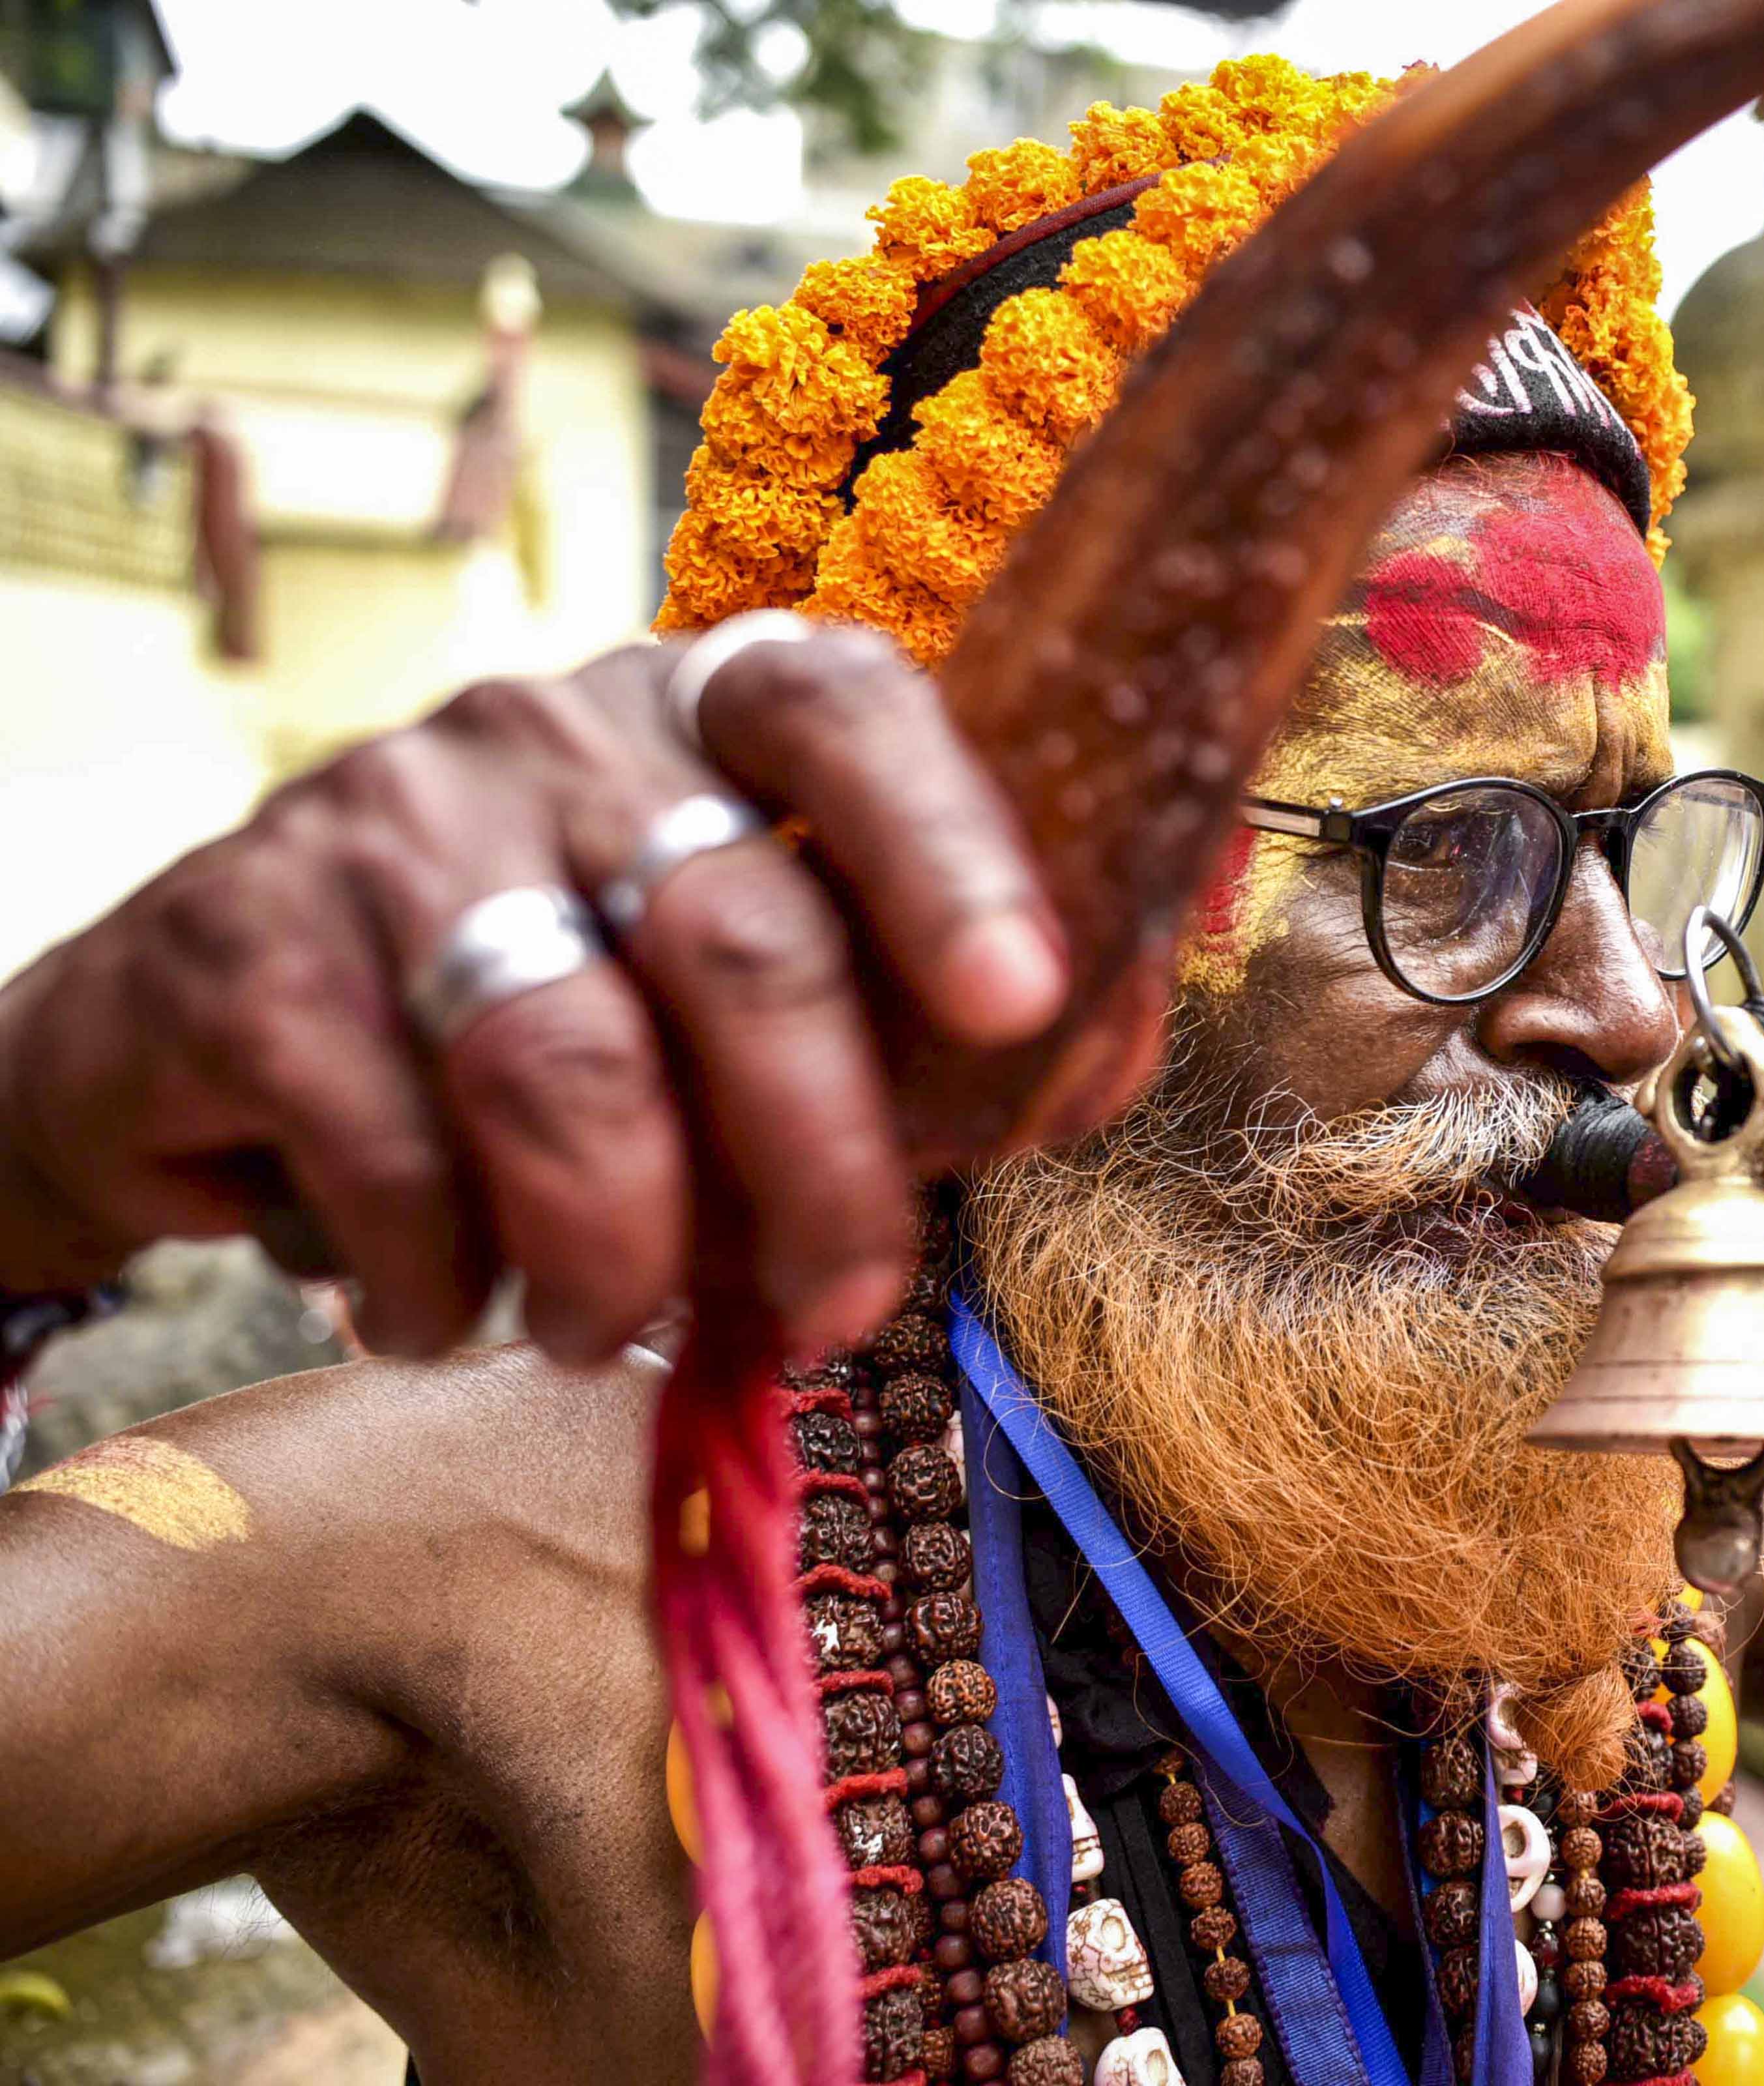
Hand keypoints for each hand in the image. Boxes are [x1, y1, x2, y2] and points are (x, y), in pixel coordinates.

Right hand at [0, 629, 1068, 1363]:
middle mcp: (554, 728)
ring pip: (572, 1068)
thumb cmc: (542, 1018)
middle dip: (822, 1167)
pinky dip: (446, 1281)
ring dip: (620, 1254)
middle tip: (837, 1307)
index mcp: (704, 712)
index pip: (849, 712)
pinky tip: (447, 1308)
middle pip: (742, 939)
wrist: (186, 1038)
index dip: (950, 856)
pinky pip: (399, 1157)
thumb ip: (904, 1016)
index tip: (1019, 1001)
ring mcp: (391, 820)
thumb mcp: (725, 989)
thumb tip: (1094, 1070)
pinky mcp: (249, 946)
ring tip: (600, 1328)